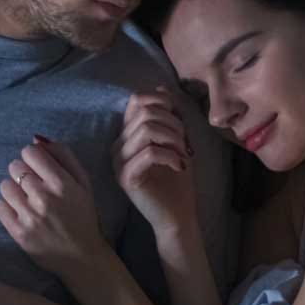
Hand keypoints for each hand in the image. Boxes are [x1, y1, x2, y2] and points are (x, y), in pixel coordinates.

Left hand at [0, 135, 107, 273]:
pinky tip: (20, 212)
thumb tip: (36, 139)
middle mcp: (44, 198)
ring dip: (13, 189)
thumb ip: (63, 156)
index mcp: (62, 183)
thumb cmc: (83, 215)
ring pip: (5, 186)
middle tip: (32, 184)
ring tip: (25, 198)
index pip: (30, 152)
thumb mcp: (83, 182)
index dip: (32, 156)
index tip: (36, 166)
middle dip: (22, 171)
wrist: (82, 256)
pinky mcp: (18, 233)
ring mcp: (29, 216)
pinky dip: (7, 207)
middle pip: (15, 167)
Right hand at [115, 89, 199, 237]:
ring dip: (173, 138)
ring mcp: (119, 162)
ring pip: (146, 129)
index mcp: (127, 135)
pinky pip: (149, 152)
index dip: (162, 103)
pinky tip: (180, 166)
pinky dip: (171, 155)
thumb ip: (168, 117)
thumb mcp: (177, 140)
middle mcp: (118, 146)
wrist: (177, 215)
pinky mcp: (126, 177)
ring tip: (183, 154)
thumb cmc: (177, 179)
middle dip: (173, 123)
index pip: (137, 100)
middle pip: (144, 112)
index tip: (180, 123)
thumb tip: (161, 88)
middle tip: (186, 143)